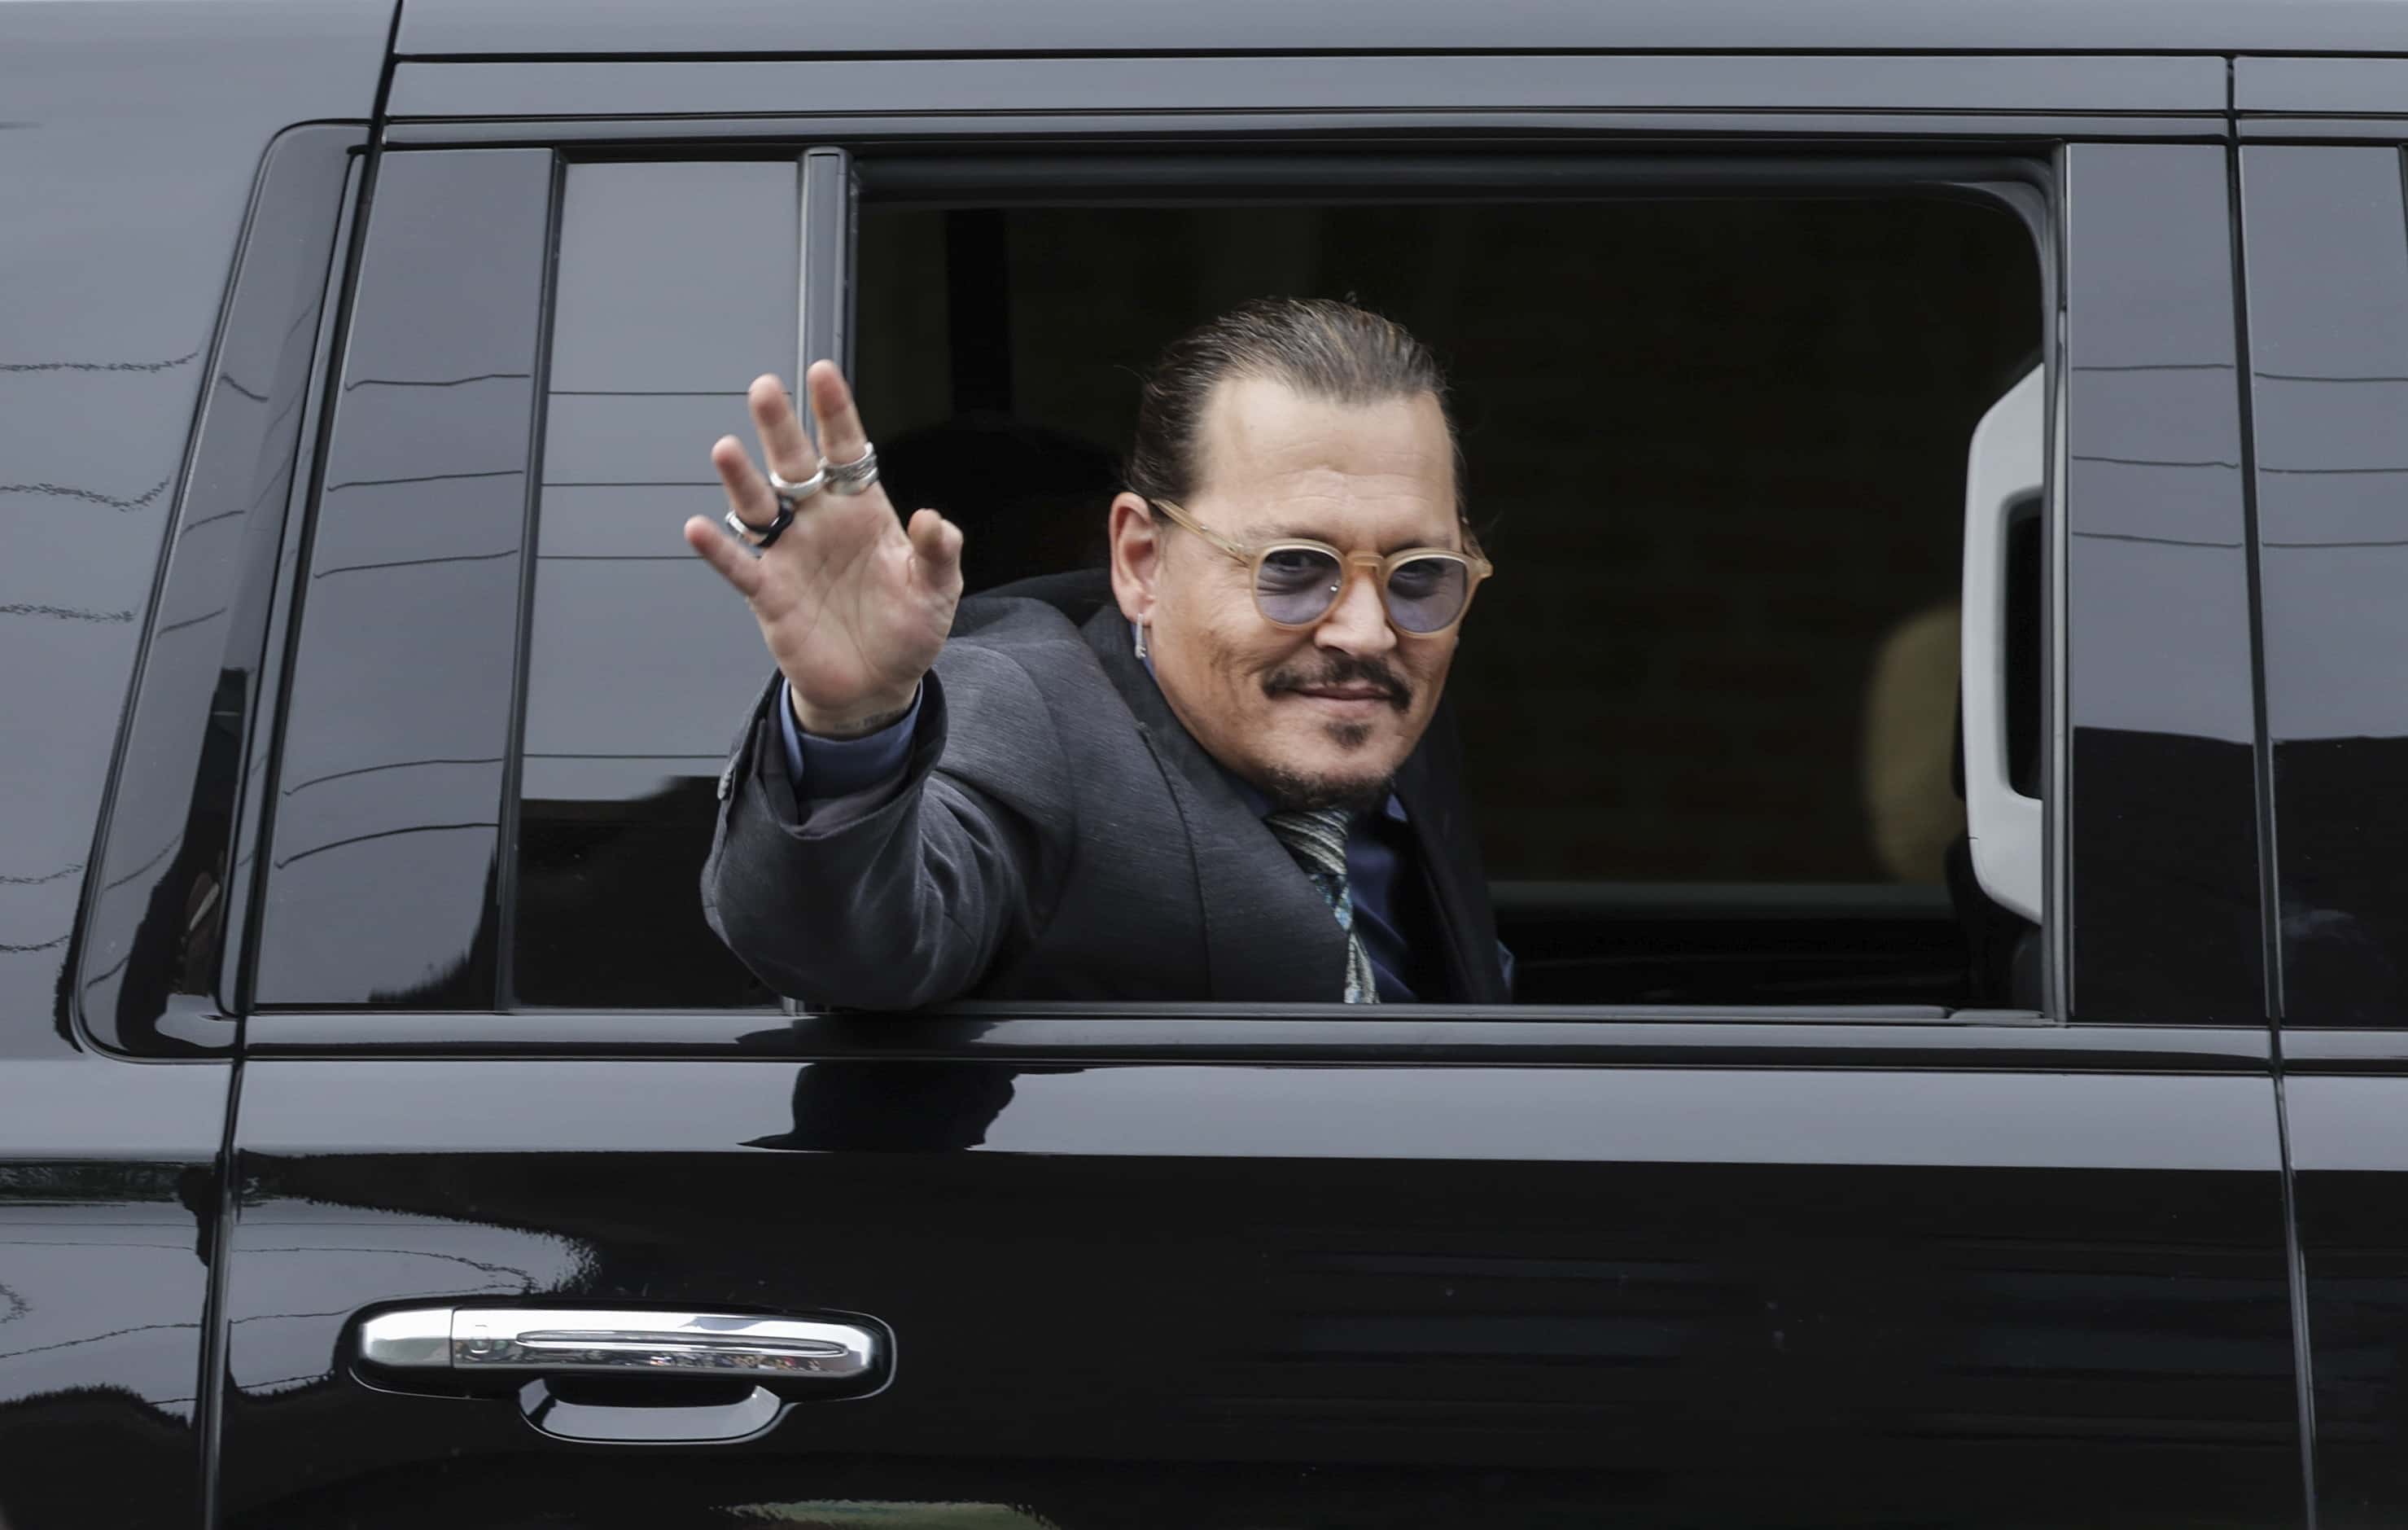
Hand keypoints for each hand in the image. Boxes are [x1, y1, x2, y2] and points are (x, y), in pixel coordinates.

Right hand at [684, 362, 963, 736]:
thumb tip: (933, 518)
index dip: (834, 413)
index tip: (822, 373)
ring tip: (725, 450)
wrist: (878, 685)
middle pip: (794, 465)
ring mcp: (790, 555)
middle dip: (779, 428)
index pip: (846, 451)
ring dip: (741, 480)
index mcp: (862, 510)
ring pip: (758, 507)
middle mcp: (819, 523)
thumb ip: (938, 551)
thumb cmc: (908, 629)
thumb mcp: (938, 589)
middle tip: (764, 389)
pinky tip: (699, 528)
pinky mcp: (769, 594)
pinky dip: (718, 549)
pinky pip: (739, 566)